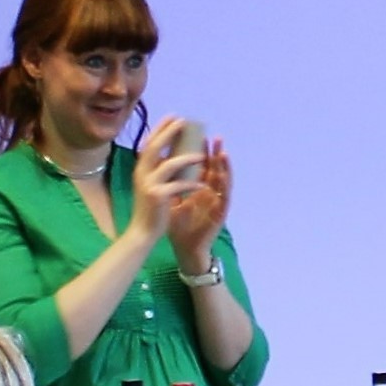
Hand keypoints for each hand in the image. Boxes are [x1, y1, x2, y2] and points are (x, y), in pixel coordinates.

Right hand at [123, 117, 205, 245]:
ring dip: (187, 157)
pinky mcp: (159, 196)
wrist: (142, 232)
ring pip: (170, 164)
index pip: (149, 144)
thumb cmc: (149, 209)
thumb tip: (166, 154)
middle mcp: (141, 173)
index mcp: (140, 170)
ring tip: (202, 155)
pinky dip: (191, 183)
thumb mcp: (149, 185)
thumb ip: (155, 170)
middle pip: (155, 147)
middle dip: (169, 132)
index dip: (160, 129)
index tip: (173, 117)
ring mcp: (149, 184)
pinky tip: (202, 184)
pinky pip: (179, 184)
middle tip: (183, 121)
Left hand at [169, 137, 232, 267]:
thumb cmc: (178, 226)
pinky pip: (225, 195)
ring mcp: (216, 202)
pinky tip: (224, 172)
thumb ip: (171, 184)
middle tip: (214, 136)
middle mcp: (210, 193)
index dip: (201, 151)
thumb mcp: (172, 200)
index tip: (198, 137)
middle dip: (215, 153)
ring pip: (223, 179)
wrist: (184, 248)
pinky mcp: (220, 212)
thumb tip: (159, 166)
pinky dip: (226, 183)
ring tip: (222, 150)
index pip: (201, 166)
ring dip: (224, 165)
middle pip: (214, 169)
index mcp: (198, 188)